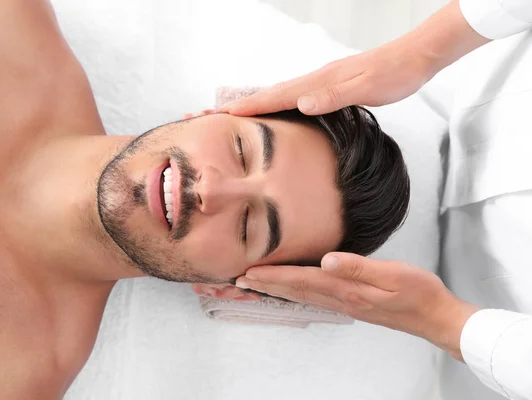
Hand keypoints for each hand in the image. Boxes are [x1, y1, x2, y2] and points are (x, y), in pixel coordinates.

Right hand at [220, 1, 487, 116]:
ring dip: (256, 104)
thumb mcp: (366, 88)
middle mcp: (315, 80)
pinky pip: (294, 95)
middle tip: (214, 114)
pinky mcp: (329, 85)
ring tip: (234, 114)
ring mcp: (321, 81)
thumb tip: (301, 103)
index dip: (248, 108)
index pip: (276, 97)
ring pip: (280, 94)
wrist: (414, 57)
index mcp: (319, 83)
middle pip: (270, 93)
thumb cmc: (394, 74)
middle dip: (240, 106)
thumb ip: (334, 96)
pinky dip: (277, 103)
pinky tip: (277, 110)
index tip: (222, 116)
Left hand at [236, 252, 480, 360]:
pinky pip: (316, 298)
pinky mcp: (353, 304)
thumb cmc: (419, 292)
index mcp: (347, 289)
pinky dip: (296, 293)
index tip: (248, 273)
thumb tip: (326, 259)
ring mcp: (346, 304)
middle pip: (296, 291)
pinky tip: (292, 290)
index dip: (274, 276)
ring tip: (256, 285)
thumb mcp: (394, 274)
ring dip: (277, 290)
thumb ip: (358, 267)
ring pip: (303, 296)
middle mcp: (342, 299)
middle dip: (266, 284)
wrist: (436, 317)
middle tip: (238, 281)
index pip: (302, 280)